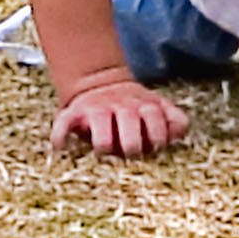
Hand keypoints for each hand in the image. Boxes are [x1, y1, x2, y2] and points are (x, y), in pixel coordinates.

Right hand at [48, 78, 185, 157]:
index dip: (158, 135)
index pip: (157, 119)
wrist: (99, 83)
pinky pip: (64, 123)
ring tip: (103, 153)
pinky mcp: (73, 113)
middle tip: (131, 154)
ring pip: (100, 125)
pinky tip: (60, 147)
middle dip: (132, 143)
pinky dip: (60, 135)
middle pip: (129, 123)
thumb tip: (178, 133)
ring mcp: (96, 109)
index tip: (156, 148)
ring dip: (103, 142)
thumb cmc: (133, 110)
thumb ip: (174, 120)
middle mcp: (121, 107)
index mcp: (144, 106)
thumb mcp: (157, 108)